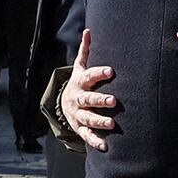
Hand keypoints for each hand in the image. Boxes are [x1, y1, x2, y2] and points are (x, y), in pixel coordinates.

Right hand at [61, 30, 116, 151]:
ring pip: (87, 118)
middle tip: (114, 101)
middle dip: (100, 100)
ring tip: (112, 124)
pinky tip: (106, 146)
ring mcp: (78, 115)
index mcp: (80, 83)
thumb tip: (89, 31)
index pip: (89, 76)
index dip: (99, 73)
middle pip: (88, 99)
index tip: (111, 71)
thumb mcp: (79, 67)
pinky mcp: (80, 128)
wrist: (63, 105)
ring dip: (99, 121)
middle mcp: (78, 99)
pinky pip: (87, 136)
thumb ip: (85, 51)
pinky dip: (95, 141)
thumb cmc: (80, 83)